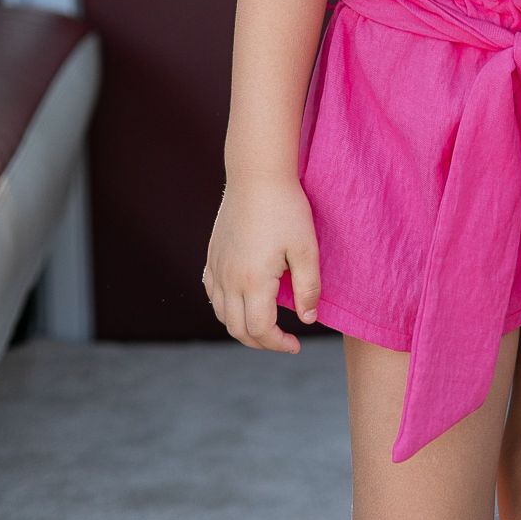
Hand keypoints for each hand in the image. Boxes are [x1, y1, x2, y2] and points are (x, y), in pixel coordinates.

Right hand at [203, 174, 320, 353]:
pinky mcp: (212, 254)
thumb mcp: (306, 248)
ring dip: (241, 326)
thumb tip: (308, 320)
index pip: (260, 330)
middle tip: (283, 340)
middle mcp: (228, 279)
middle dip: (260, 342)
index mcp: (252, 282)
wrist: (257, 174)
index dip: (278, 344)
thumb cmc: (286, 208)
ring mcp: (216, 267)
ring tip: (264, 324)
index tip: (296, 344)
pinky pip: (212, 292)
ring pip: (221, 314)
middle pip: (237, 328)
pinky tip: (240, 301)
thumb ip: (308, 287)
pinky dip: (224, 306)